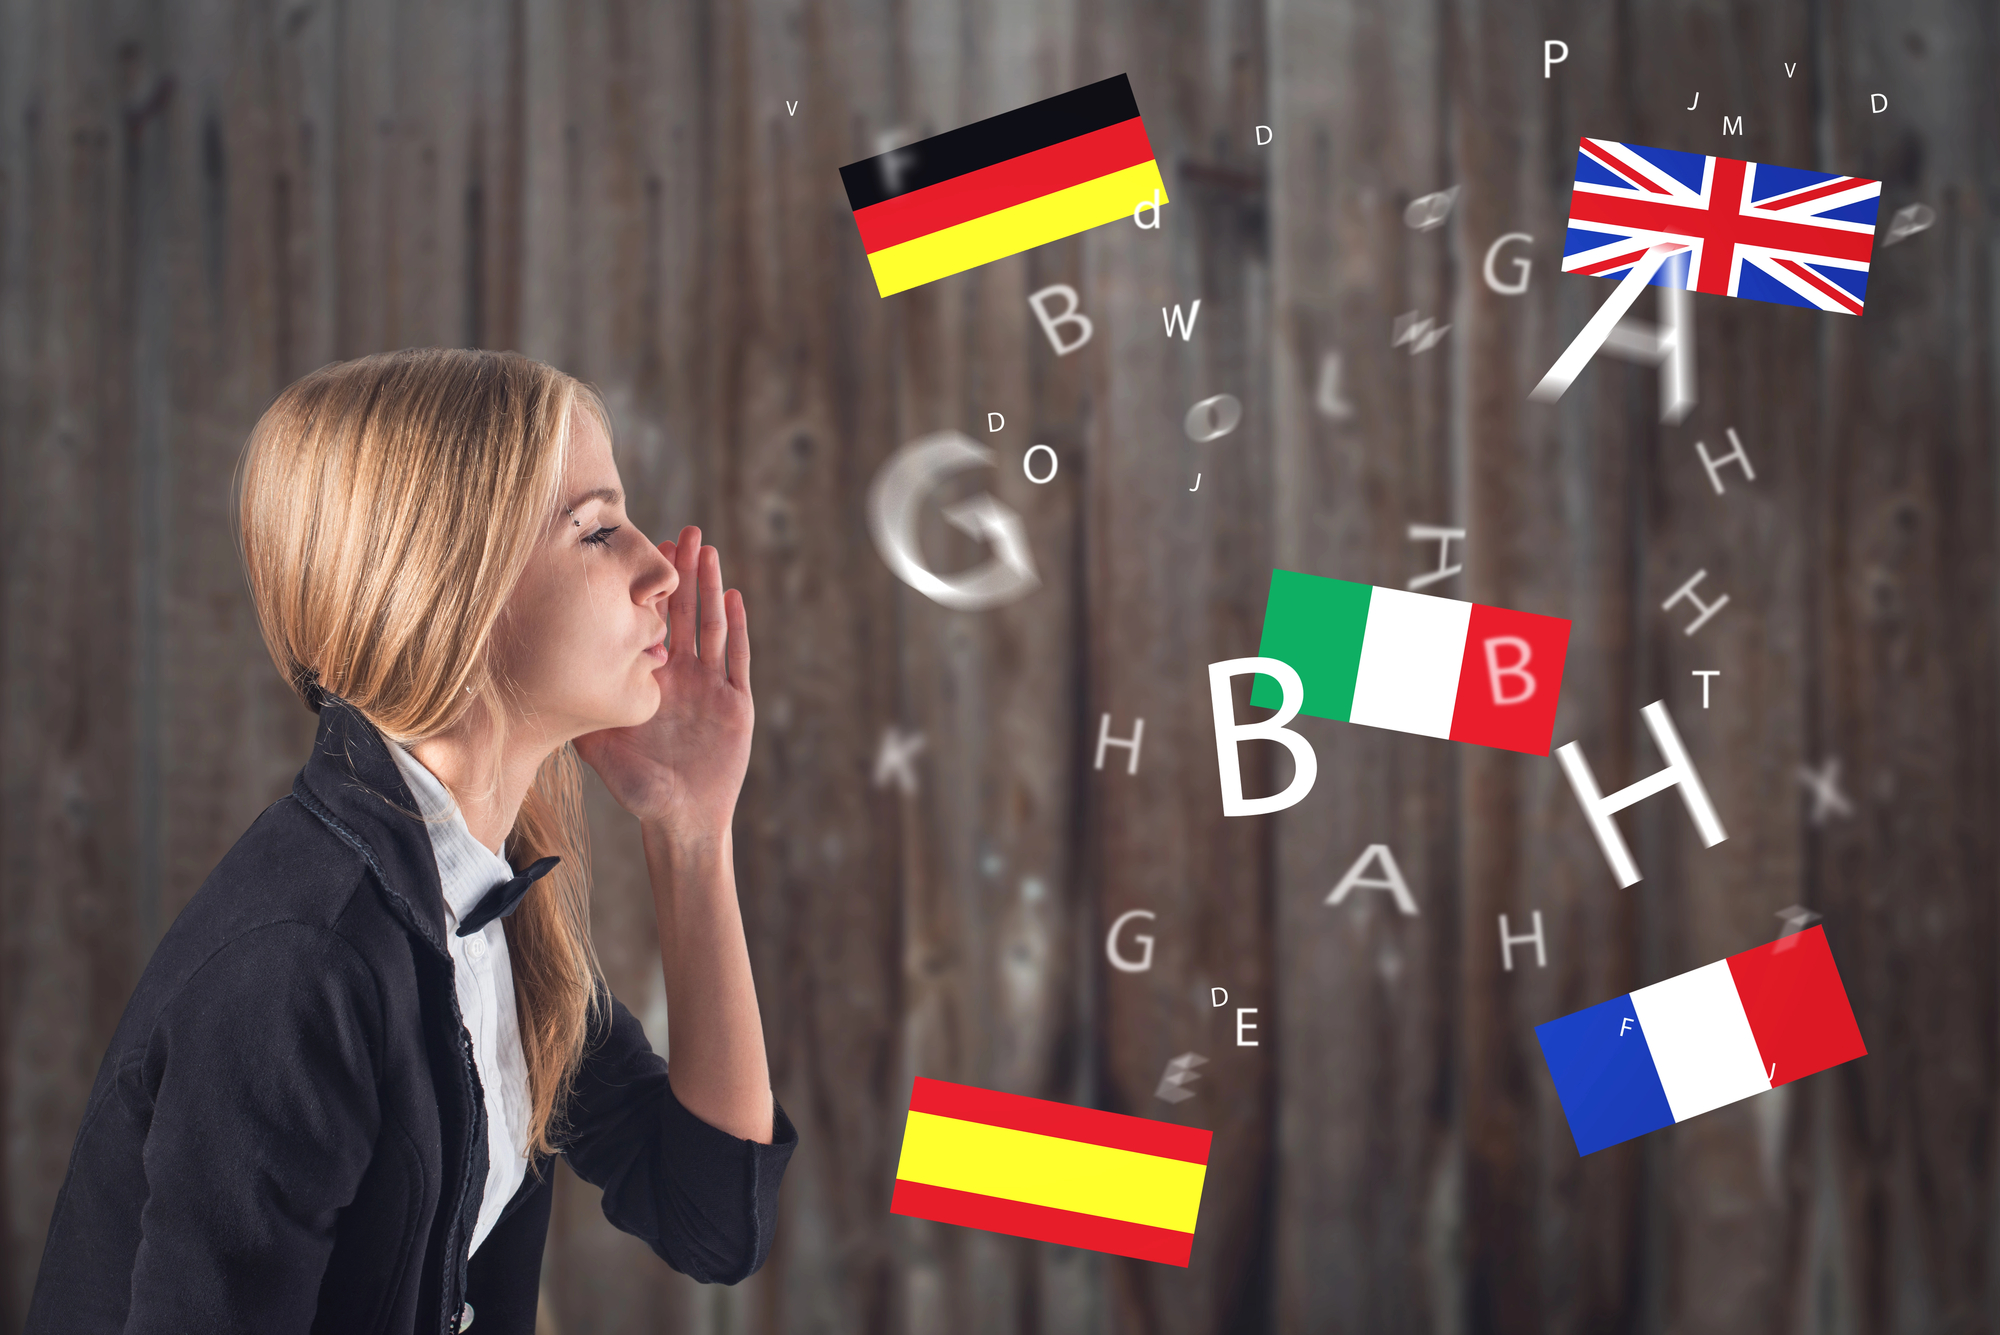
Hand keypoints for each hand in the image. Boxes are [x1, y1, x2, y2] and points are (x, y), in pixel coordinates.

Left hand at [573, 526, 752, 842]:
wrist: (679, 821)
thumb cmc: (638, 787)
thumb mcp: (599, 743)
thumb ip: (580, 709)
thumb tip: (537, 679)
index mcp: (653, 678)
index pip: (652, 622)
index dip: (650, 587)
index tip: (642, 549)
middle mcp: (683, 675)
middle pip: (683, 612)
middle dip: (683, 572)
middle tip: (680, 531)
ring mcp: (711, 687)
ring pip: (710, 626)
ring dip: (708, 587)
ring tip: (705, 549)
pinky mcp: (735, 703)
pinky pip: (736, 659)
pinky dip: (735, 628)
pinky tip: (731, 598)